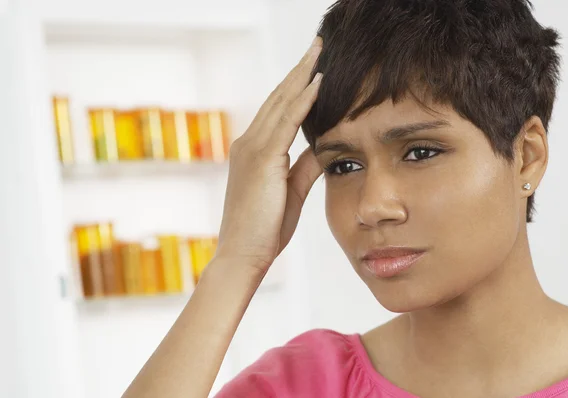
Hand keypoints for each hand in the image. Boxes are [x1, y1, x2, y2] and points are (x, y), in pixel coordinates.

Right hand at [216, 38, 323, 272]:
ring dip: (302, 73)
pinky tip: (317, 82)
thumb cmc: (264, 229)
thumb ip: (304, 167)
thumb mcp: (290, 192)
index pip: (278, 110)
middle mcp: (249, 143)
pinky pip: (286, 123)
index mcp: (254, 151)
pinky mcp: (262, 160)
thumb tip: (323, 147)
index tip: (314, 66)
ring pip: (281, 102)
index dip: (296, 85)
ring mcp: (252, 149)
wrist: (242, 255)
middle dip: (300, 68)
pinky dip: (302, 100)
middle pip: (278, 97)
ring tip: (319, 50)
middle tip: (318, 43)